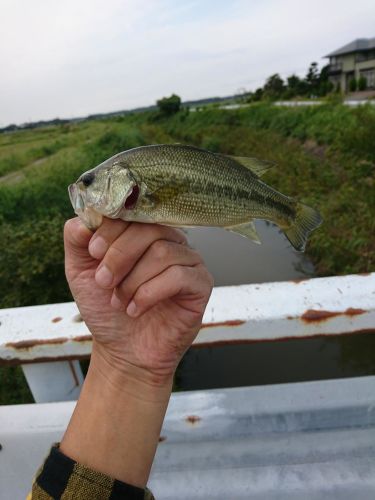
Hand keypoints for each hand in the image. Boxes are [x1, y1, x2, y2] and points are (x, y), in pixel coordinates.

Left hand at [64, 217, 212, 387]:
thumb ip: (77, 239)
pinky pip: (179, 276)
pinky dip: (149, 294)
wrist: (123, 351)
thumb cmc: (107, 308)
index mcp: (145, 232)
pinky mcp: (201, 284)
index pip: (135, 212)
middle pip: (150, 230)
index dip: (112, 228)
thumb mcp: (80, 270)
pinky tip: (136, 309)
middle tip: (103, 281)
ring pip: (163, 252)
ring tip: (119, 301)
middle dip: (120, 256)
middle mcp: (170, 241)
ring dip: (133, 281)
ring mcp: (189, 261)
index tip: (93, 251)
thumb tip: (86, 216)